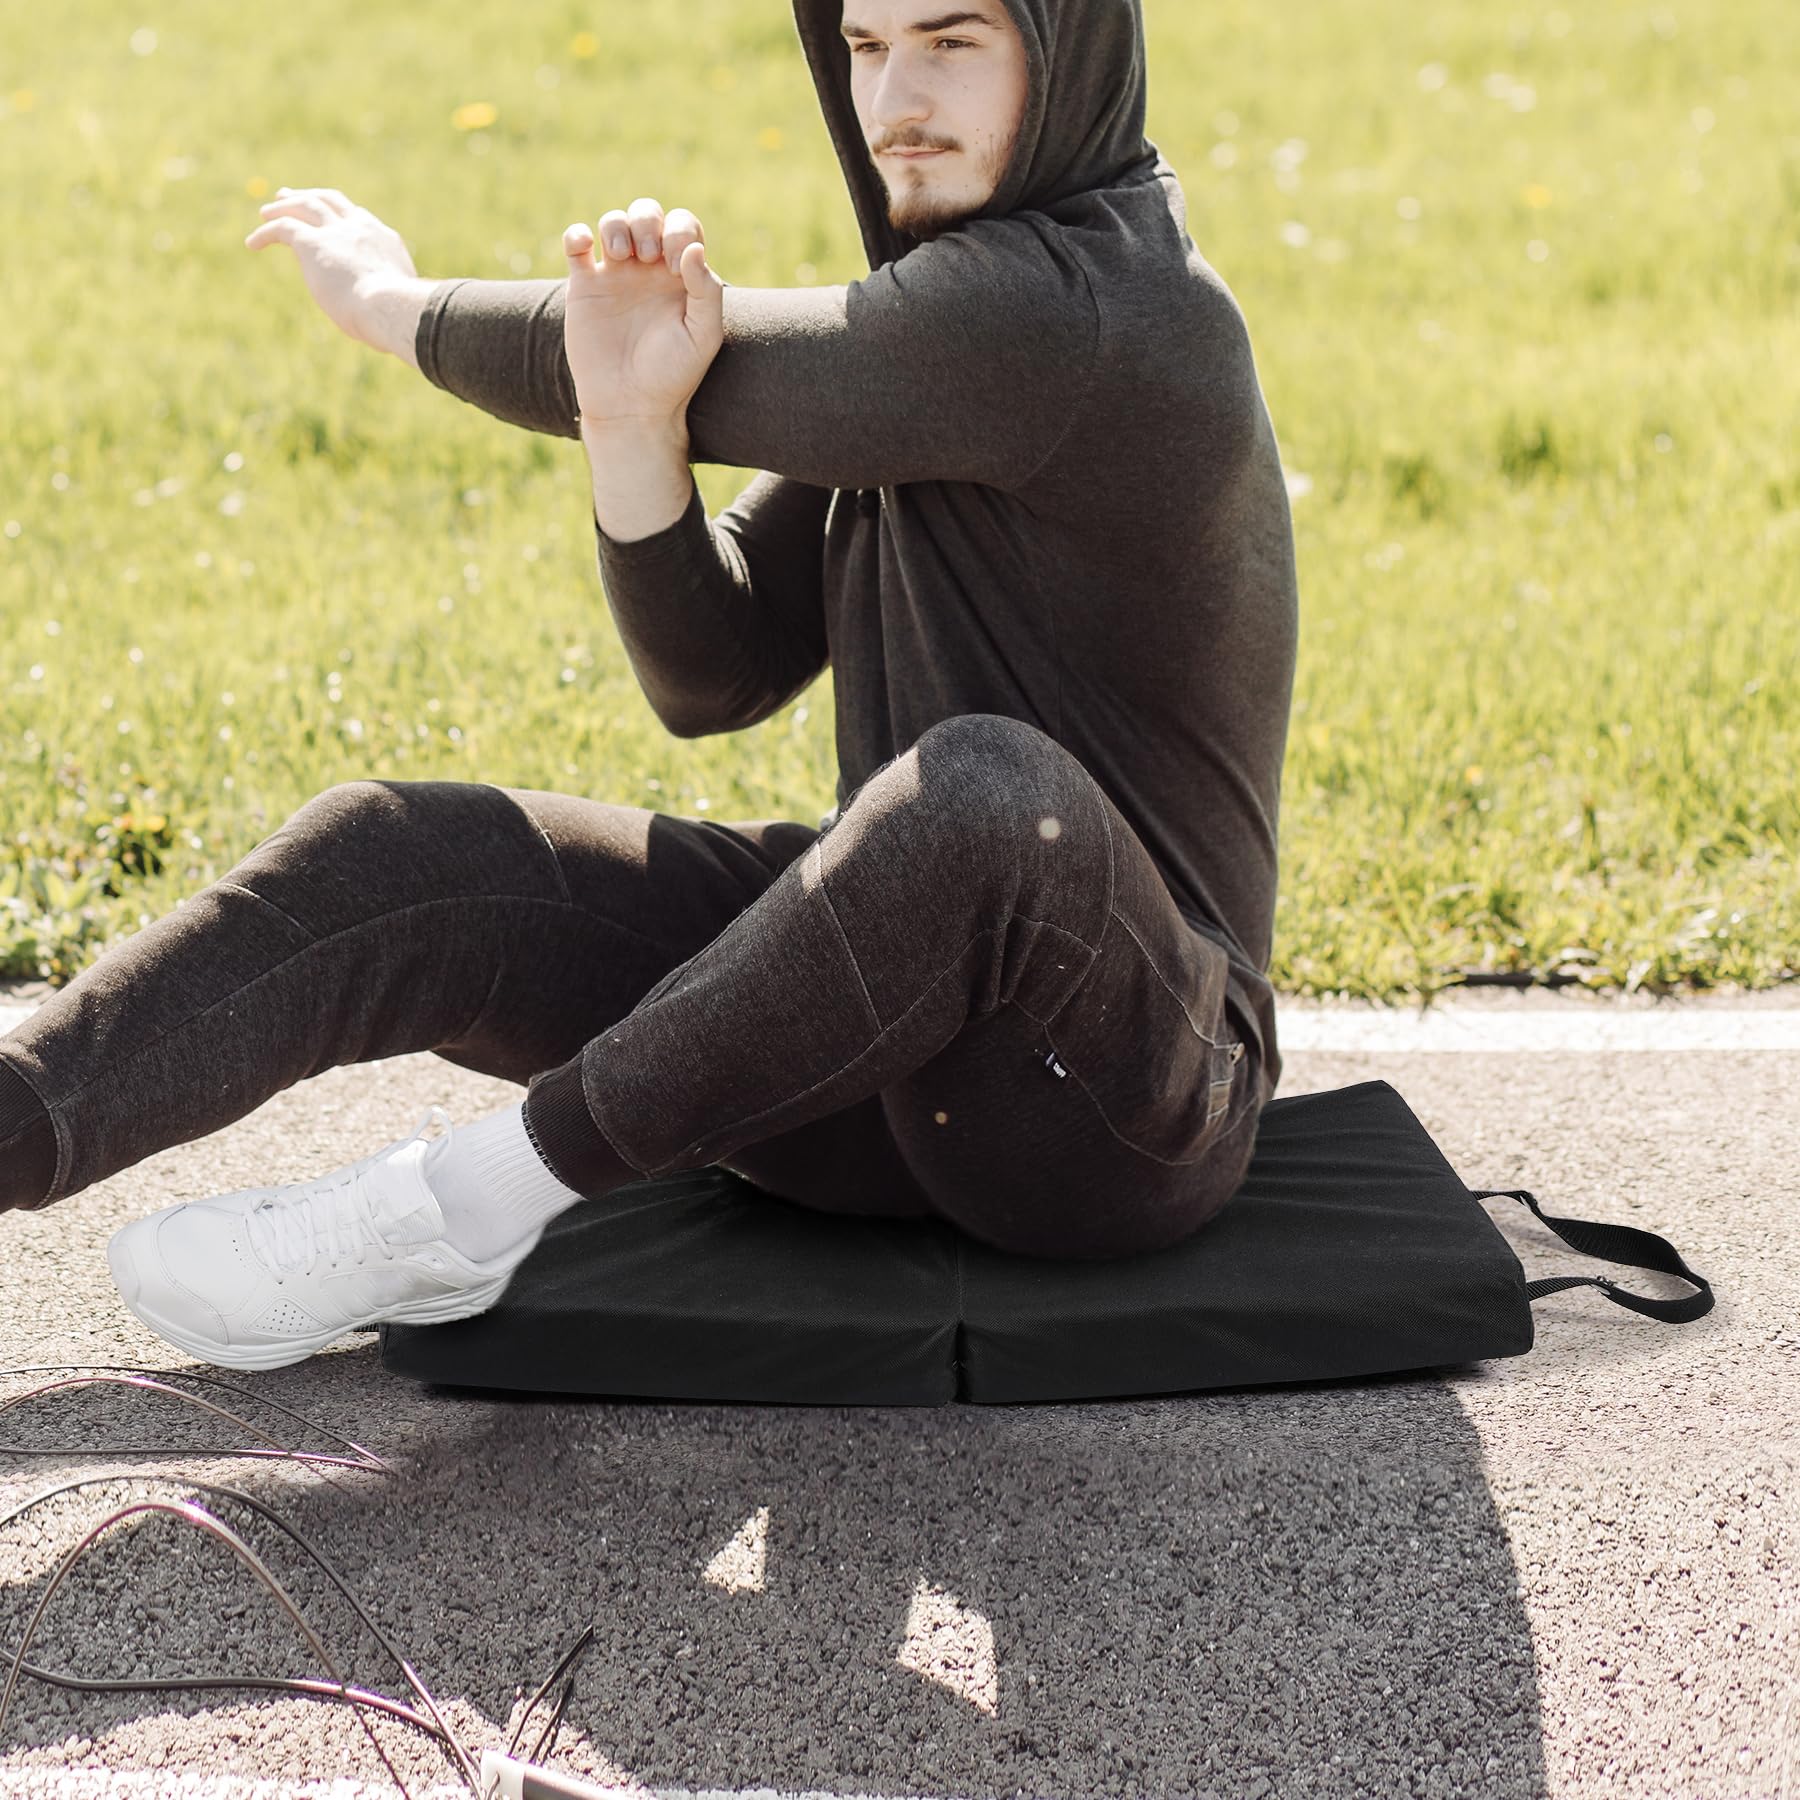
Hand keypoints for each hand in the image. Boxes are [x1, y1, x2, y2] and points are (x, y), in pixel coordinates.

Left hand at [245, 187, 421, 352]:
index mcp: (385, 241)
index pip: (359, 220)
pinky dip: (265, 233)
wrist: (391, 307)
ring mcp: (335, 231)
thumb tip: (381, 321)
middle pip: (331, 201)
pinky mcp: (311, 242)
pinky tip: (252, 244)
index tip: (329, 221)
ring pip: (305, 204)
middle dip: (309, 197)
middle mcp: (360, 228)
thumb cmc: (399, 316)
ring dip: (283, 207)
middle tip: (289, 197)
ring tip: (266, 213)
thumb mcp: (397, 303)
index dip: (341, 218)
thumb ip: (386, 300)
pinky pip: (283, 228)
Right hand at [562, 197, 725, 427]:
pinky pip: (575, 243)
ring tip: (619, 256)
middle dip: (647, 222)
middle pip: (647, 215)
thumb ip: (707, 290)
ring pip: (613, 222)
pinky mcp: (584, 287)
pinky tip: (585, 247)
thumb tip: (694, 248)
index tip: (675, 266)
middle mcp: (648, 271)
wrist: (630, 406)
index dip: (680, 232)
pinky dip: (576, 234)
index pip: (684, 228)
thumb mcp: (703, 335)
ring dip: (616, 225)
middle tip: (648, 257)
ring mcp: (614, 277)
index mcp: (681, 277)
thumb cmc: (672, 375)